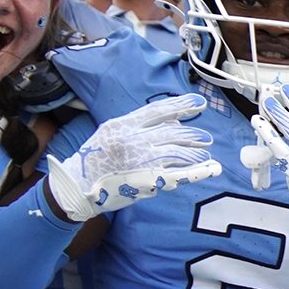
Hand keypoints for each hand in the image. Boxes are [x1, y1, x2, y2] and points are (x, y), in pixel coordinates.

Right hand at [45, 94, 220, 220]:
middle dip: (192, 134)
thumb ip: (138, 124)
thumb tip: (172, 121)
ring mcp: (142, 160)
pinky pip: (179, 174)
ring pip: (178, 152)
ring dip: (195, 153)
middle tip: (206, 137)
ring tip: (205, 153)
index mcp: (123, 125)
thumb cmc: (94, 158)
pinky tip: (211, 169)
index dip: (181, 106)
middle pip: (172, 132)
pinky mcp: (148, 180)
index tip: (199, 103)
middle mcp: (134, 140)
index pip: (158, 111)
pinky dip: (198, 172)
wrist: (78, 185)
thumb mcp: (110, 131)